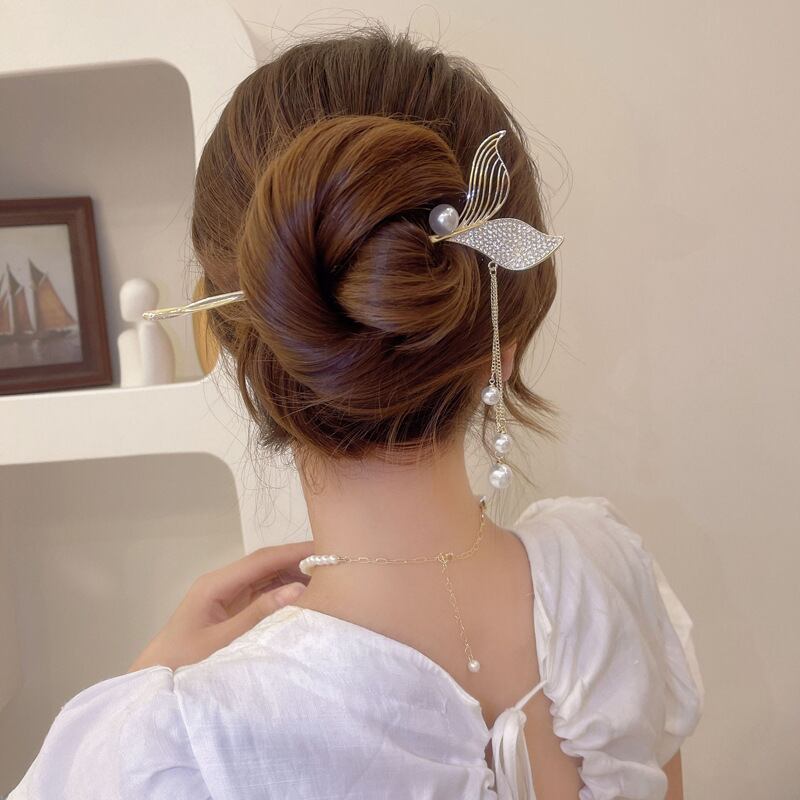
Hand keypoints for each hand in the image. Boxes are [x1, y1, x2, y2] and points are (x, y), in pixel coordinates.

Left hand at [127, 540, 312, 671]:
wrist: (154, 682)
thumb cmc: (184, 662)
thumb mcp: (224, 641)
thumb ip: (259, 615)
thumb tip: (297, 589)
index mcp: (216, 583)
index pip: (262, 559)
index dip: (293, 552)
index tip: (324, 549)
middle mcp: (222, 582)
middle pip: (265, 564)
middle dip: (297, 561)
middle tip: (332, 564)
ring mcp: (226, 595)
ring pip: (265, 576)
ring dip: (292, 576)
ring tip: (325, 579)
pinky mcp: (230, 608)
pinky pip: (261, 592)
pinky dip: (283, 591)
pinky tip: (303, 597)